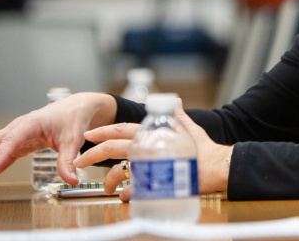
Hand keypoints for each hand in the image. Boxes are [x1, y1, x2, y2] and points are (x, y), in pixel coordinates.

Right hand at [0, 93, 117, 185]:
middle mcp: (21, 127)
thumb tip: (71, 180)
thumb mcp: (74, 140)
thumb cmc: (73, 120)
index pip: (14, 139)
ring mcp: (19, 135)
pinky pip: (3, 154)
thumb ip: (69, 160)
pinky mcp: (21, 143)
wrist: (77, 109)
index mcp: (32, 122)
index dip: (3, 154)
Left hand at [78, 100, 231, 201]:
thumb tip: (175, 101)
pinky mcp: (155, 181)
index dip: (103, 131)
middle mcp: (149, 146)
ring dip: (109, 180)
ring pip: (118, 170)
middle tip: (79, 159)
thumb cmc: (205, 150)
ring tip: (109, 189)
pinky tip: (126, 196)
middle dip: (91, 153)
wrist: (219, 167)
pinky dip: (126, 194)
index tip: (88, 135)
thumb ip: (178, 116)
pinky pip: (131, 189)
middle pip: (112, 147)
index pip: (122, 129)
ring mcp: (150, 164)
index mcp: (153, 133)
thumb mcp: (191, 129)